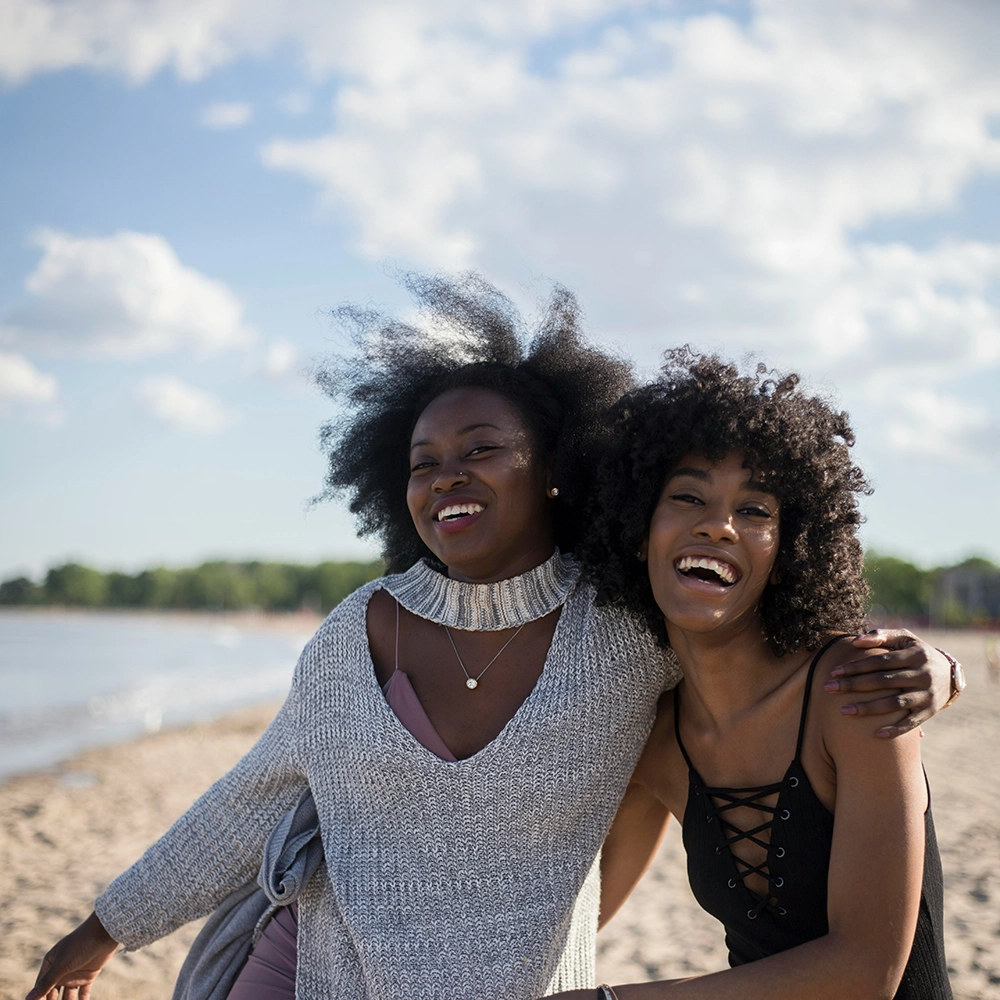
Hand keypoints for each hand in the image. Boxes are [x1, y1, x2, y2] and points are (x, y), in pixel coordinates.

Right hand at [26, 912, 117, 999]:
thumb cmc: (80, 944)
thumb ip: (46, 983)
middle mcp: (61, 971)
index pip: (41, 987)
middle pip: (53, 994)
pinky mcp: (88, 976)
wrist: (104, 932)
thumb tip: (28, 999)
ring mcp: (74, 974)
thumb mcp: (61, 965)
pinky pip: (82, 994)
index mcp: (51, 964)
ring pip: (67, 997)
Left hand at [822, 630, 950, 737]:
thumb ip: (881, 636)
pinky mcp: (930, 711)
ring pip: (895, 704)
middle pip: (883, 682)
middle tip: (828, 689)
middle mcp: (922, 675)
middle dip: (854, 685)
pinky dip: (896, 729)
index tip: (834, 672)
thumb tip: (856, 641)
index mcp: (915, 655)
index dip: (856, 666)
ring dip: (869, 708)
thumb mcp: (904, 638)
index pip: (880, 661)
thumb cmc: (916, 652)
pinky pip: (912, 723)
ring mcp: (927, 695)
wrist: (950, 674)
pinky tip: (877, 734)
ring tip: (843, 711)